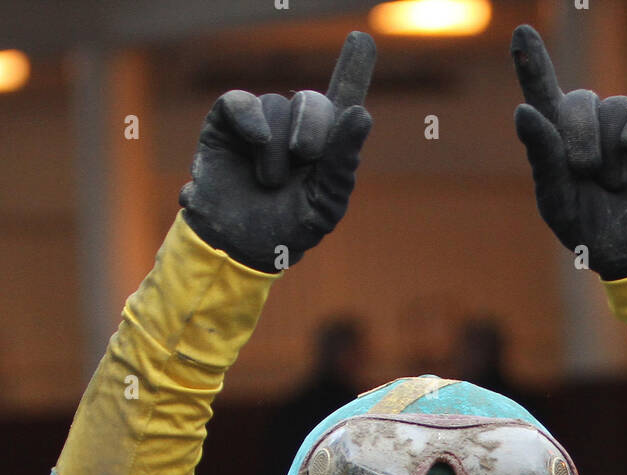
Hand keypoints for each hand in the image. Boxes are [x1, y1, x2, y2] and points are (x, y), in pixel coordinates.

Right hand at [180, 31, 375, 271]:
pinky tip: (255, 139)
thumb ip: (343, 163)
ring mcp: (261, 123)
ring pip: (276, 107)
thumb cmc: (284, 231)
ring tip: (268, 181)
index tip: (363, 40)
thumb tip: (361, 113)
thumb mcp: (323, 206)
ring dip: (276, 149)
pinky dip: (250, 118)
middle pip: (313, 101)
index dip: (353, 68)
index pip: (343, 99)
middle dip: (314, 127)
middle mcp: (295, 128)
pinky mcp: (227, 124)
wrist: (236, 247)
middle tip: (305, 158)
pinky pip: (240, 102)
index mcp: (326, 148)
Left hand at [511, 24, 626, 279]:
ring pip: (616, 107)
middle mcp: (594, 124)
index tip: (520, 33)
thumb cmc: (597, 231)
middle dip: (579, 137)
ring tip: (618, 183)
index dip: (533, 64)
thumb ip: (542, 158)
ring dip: (614, 151)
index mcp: (562, 142)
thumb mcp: (559, 203)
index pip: (544, 96)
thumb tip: (522, 110)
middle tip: (587, 174)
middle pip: (579, 101)